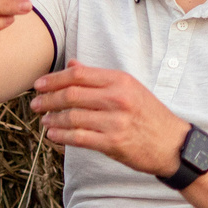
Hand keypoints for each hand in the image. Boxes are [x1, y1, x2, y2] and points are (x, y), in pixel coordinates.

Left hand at [29, 61, 187, 177]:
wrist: (172, 143)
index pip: (79, 75)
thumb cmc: (149, 115)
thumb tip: (72, 64)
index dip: (54, 79)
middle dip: (48, 99)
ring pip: (71, 117)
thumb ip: (99, 78)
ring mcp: (114, 121)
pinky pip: (78, 138)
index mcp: (120, 81)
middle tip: (35, 103)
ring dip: (52, 119)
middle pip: (71, 95)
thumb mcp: (129, 88)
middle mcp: (117, 98)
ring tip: (43, 120)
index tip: (39, 84)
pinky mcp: (112, 142)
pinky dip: (61, 136)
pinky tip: (52, 135)